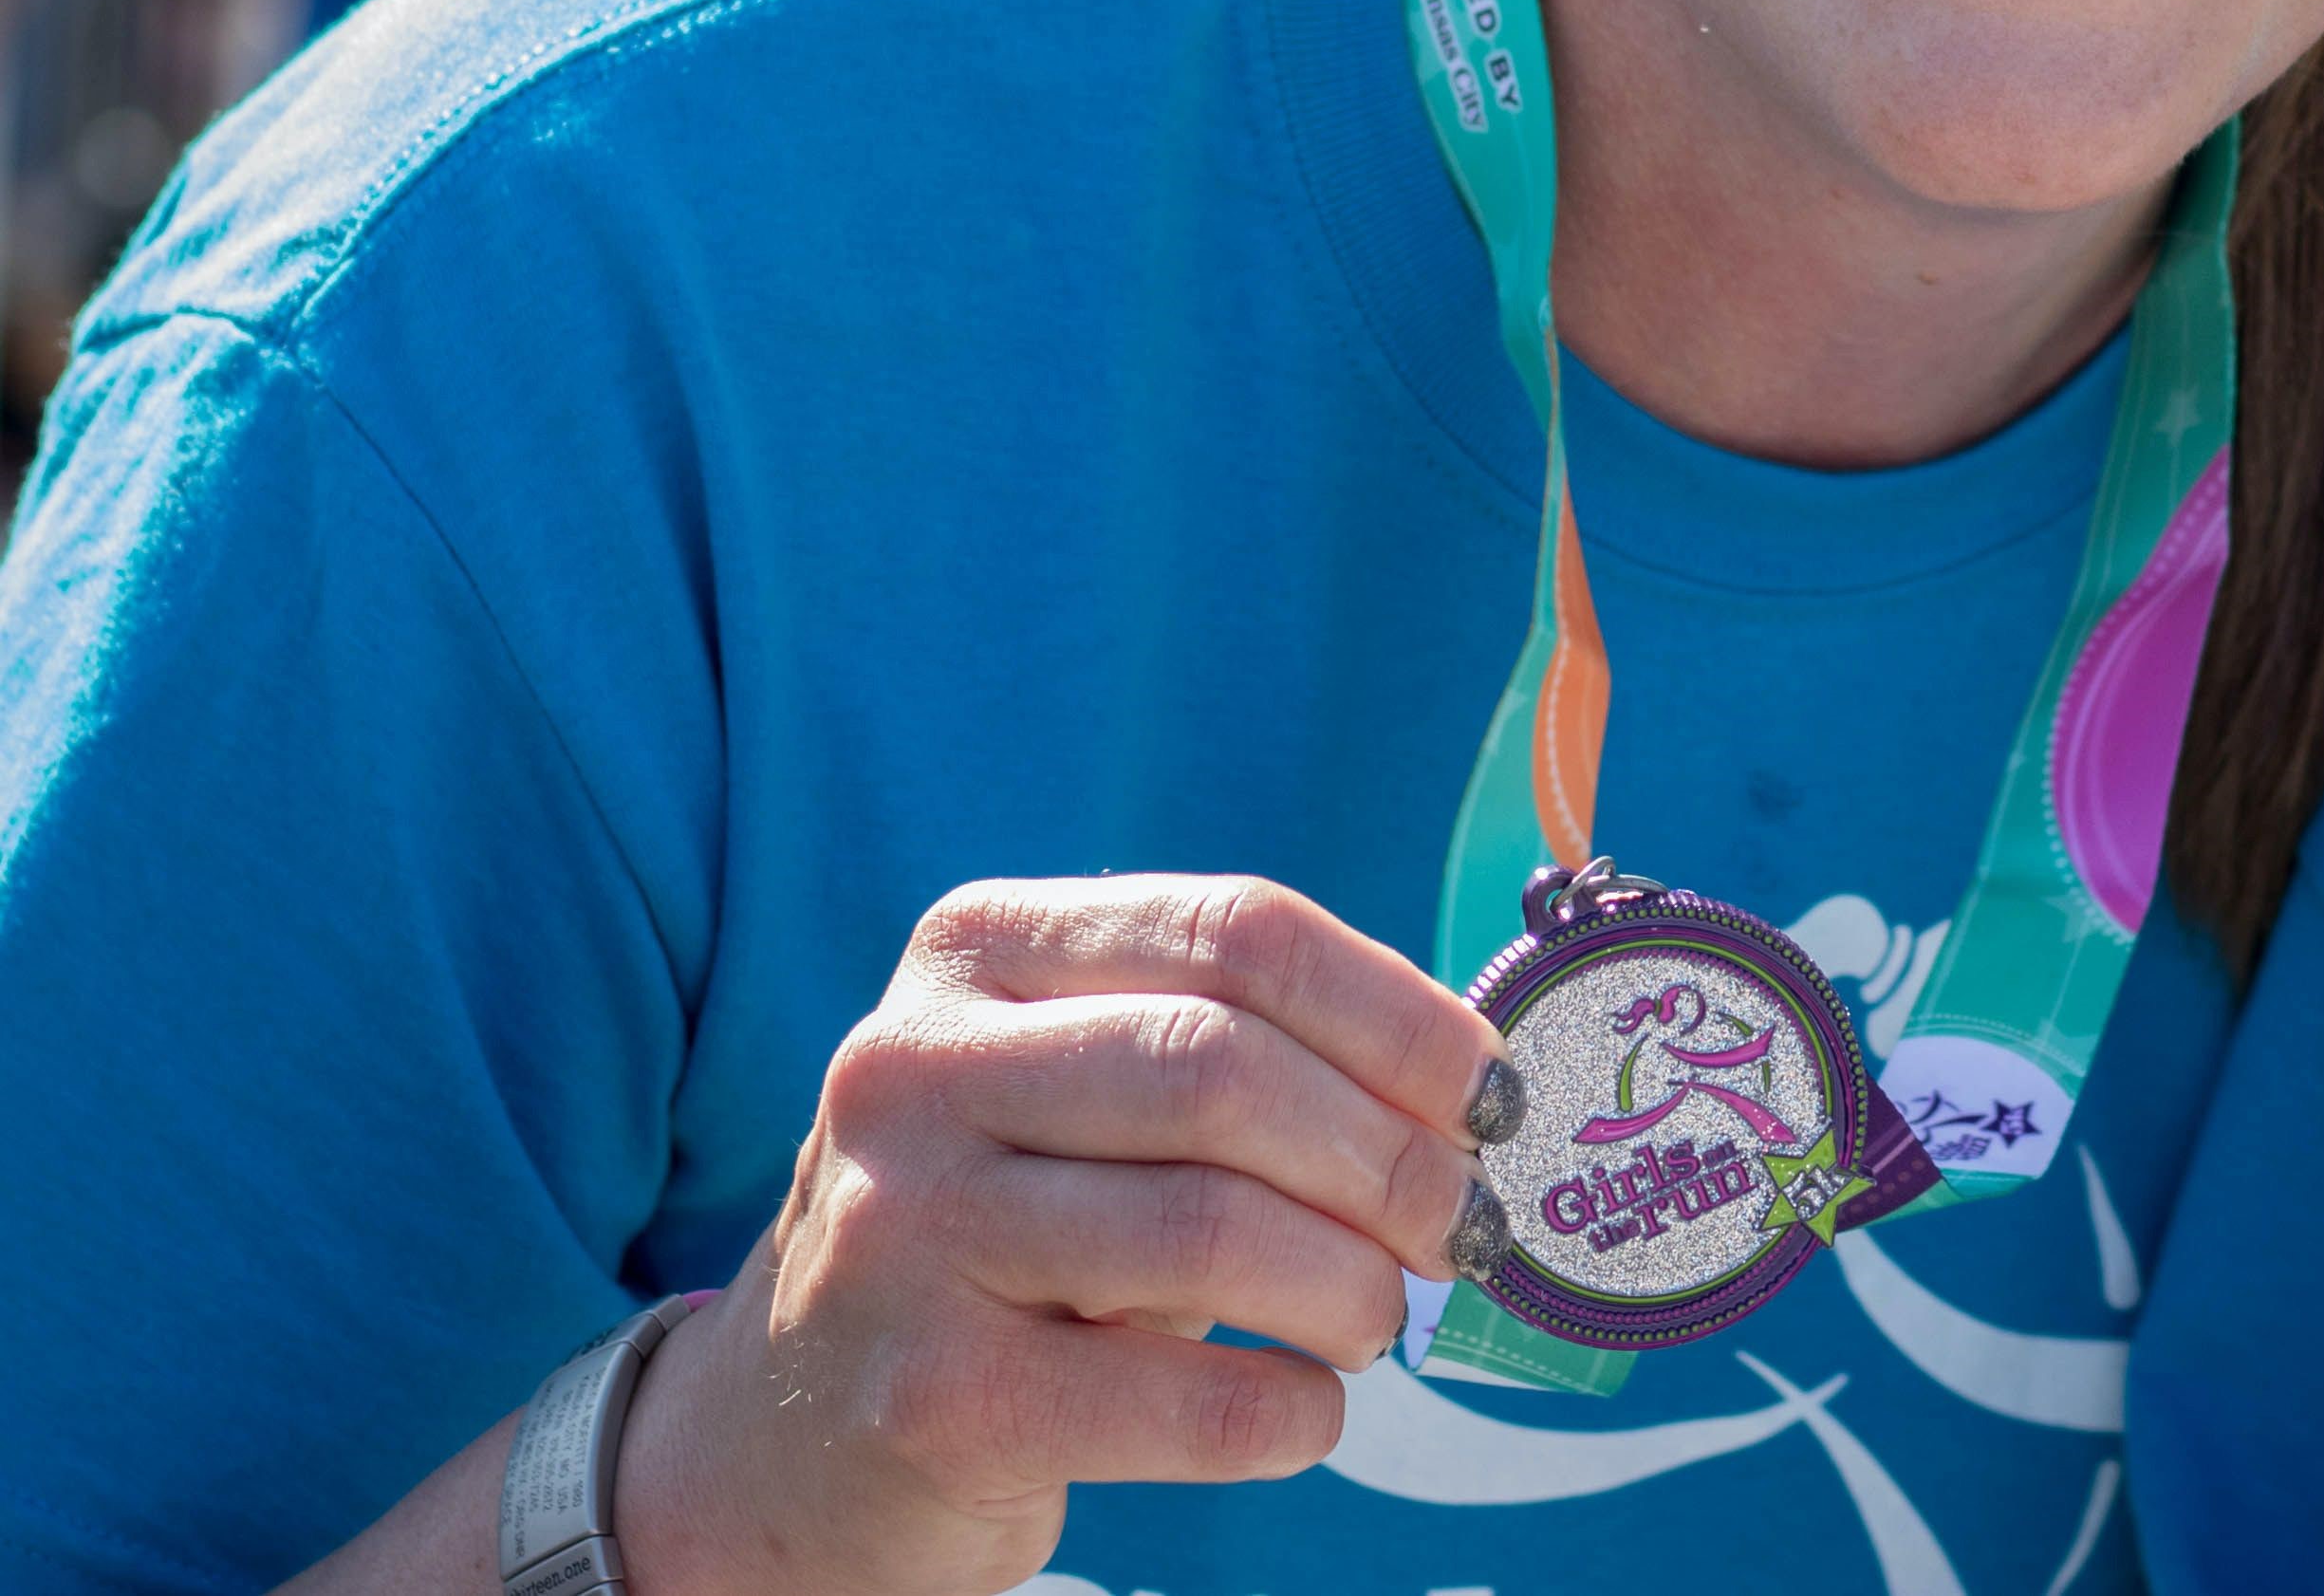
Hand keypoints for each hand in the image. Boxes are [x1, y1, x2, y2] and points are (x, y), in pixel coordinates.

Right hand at [616, 875, 1501, 1595]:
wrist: (785, 1438)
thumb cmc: (1006, 1242)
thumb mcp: (1082, 1098)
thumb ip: (1240, 1056)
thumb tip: (1473, 1089)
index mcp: (977, 952)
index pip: (1240, 933)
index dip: (1398, 1013)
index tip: (1490, 1093)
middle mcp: (913, 1070)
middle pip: (1226, 1071)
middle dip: (1389, 1157)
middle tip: (1461, 1226)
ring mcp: (901, 1233)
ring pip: (1210, 1230)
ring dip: (1351, 1288)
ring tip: (1379, 1322)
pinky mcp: (924, 1397)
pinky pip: (1176, 1398)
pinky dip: (1286, 1412)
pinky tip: (1301, 1412)